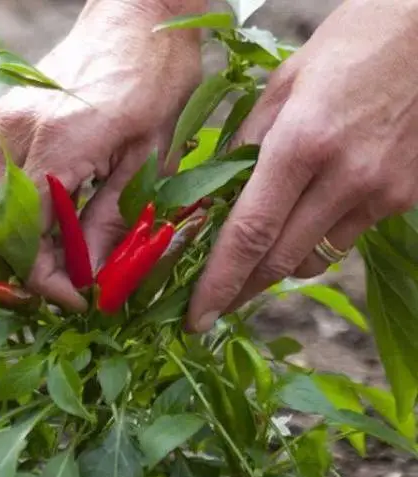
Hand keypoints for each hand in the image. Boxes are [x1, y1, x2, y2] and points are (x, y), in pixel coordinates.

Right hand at [0, 0, 203, 310]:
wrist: (137, 11)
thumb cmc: (156, 76)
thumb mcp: (150, 158)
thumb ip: (111, 220)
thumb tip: (89, 275)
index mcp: (55, 144)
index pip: (27, 241)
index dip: (48, 282)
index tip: (81, 299)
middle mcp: (12, 132)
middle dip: (30, 268)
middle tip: (73, 283)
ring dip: (23, 244)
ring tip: (67, 256)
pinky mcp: (0, 118)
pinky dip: (17, 216)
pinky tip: (53, 222)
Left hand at [187, 0, 417, 331]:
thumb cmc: (354, 43)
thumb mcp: (285, 82)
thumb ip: (248, 142)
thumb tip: (219, 193)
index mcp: (301, 143)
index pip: (249, 233)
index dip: (219, 283)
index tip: (197, 315)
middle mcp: (343, 177)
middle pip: (279, 261)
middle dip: (241, 291)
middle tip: (215, 306)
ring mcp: (380, 192)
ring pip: (313, 260)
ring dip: (277, 268)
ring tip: (254, 262)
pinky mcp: (404, 197)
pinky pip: (345, 240)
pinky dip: (315, 242)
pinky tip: (304, 224)